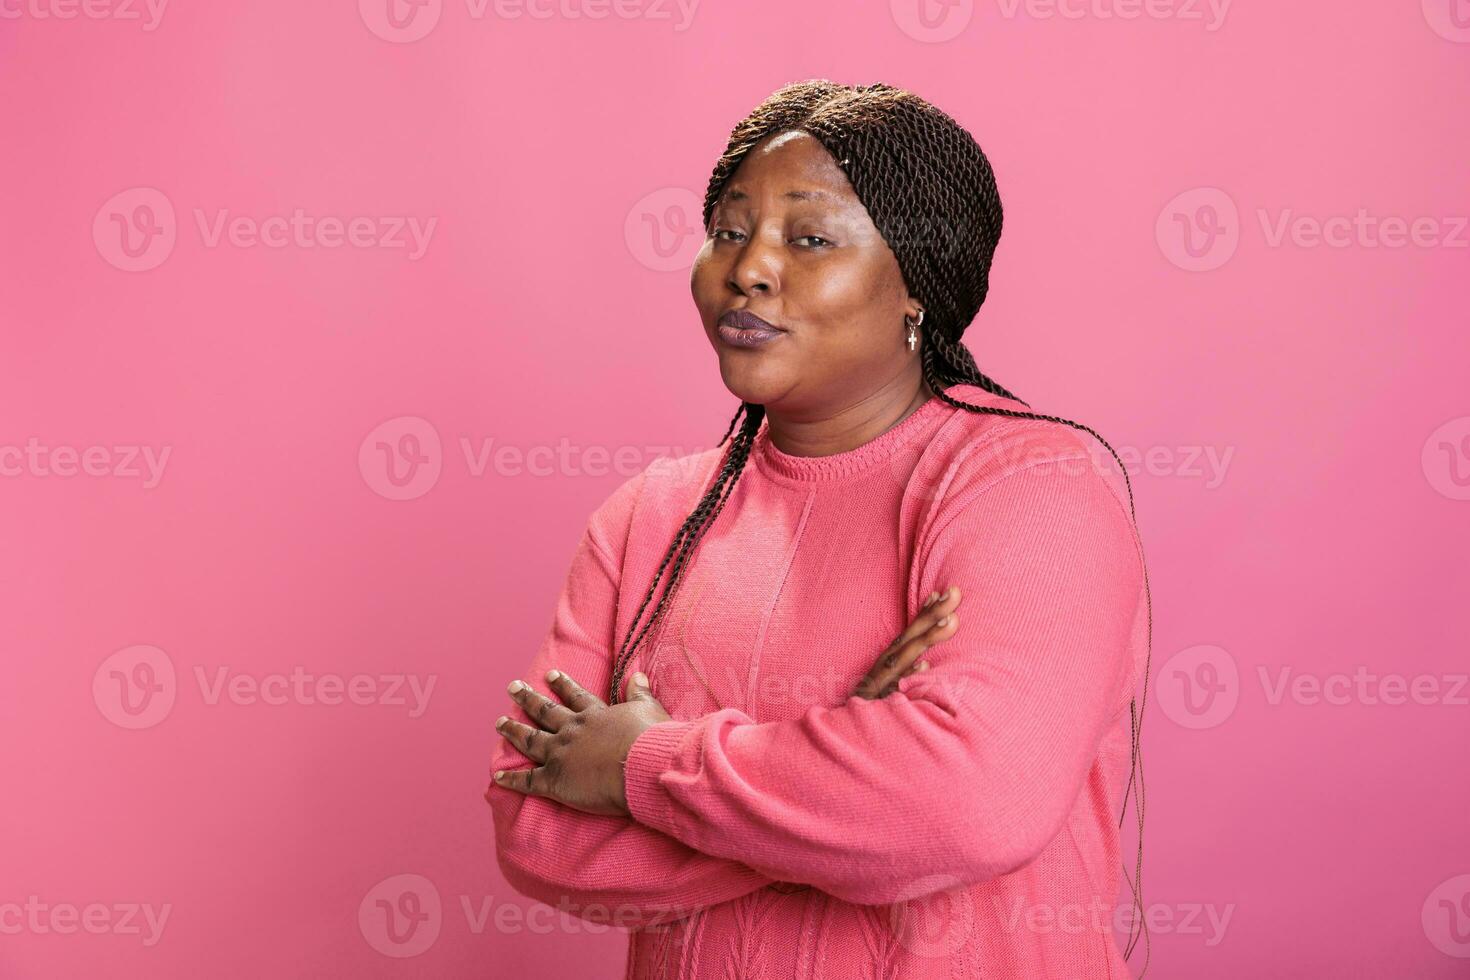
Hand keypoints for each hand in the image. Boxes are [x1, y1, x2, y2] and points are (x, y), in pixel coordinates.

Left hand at [488, 669, 672, 816]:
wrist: (641, 767)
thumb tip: (638, 675)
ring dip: (513, 731)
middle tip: (512, 688)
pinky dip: (512, 780)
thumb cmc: (649, 740)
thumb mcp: (649, 709)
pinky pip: (528, 781)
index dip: (562, 684)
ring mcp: (561, 754)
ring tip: (500, 723)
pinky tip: (498, 777)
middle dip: (527, 699)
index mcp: (594, 716)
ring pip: (530, 740)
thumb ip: (640, 693)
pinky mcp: (555, 781)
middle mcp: (573, 731)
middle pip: (545, 712)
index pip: (575, 696)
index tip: (550, 675)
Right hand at [850, 586, 961, 699]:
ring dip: (926, 638)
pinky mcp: (879, 703)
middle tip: (956, 593)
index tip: (950, 591)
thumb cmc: (875, 700)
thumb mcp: (893, 677)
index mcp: (891, 658)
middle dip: (934, 614)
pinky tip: (924, 667)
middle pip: (911, 637)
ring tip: (949, 622)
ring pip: (904, 657)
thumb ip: (912, 656)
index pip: (912, 630)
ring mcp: (882, 682)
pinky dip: (908, 677)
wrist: (847, 728)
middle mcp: (886, 665)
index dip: (929, 610)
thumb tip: (935, 639)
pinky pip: (895, 690)